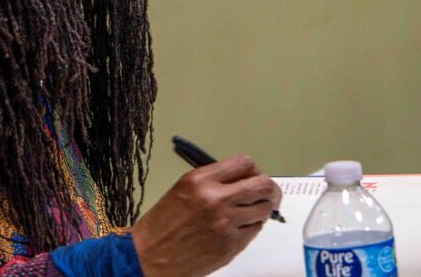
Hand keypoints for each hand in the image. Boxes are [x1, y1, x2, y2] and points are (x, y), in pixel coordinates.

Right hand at [130, 155, 282, 276]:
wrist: (150, 255)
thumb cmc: (163, 224)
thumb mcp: (184, 188)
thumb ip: (214, 181)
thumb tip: (242, 180)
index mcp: (201, 180)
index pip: (244, 164)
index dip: (255, 170)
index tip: (255, 176)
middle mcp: (216, 199)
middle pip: (262, 185)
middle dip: (270, 189)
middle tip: (270, 194)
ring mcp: (226, 223)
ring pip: (263, 209)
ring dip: (262, 209)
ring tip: (251, 212)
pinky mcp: (231, 245)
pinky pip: (255, 230)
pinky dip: (252, 227)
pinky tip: (239, 227)